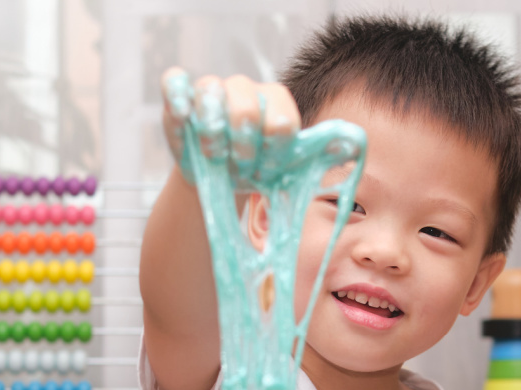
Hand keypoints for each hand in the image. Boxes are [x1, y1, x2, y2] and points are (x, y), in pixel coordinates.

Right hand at [160, 67, 300, 183]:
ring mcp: (211, 88)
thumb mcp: (284, 169)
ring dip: (213, 130)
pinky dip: (176, 95)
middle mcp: (245, 88)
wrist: (218, 175)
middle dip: (244, 145)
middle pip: (245, 105)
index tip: (269, 170)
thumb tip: (347, 147)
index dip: (275, 149)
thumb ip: (312, 156)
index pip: (281, 119)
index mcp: (275, 100)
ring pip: (211, 90)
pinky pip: (173, 82)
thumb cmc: (254, 169)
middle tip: (242, 169)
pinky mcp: (180, 95)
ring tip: (215, 156)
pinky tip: (183, 115)